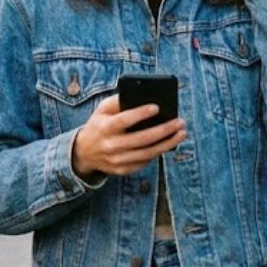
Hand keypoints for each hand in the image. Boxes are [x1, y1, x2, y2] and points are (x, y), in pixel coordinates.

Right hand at [72, 95, 186, 180]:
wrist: (84, 152)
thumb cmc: (99, 124)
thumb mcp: (102, 109)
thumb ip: (118, 100)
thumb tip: (141, 95)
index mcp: (105, 127)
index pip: (124, 120)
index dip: (140, 114)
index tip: (157, 107)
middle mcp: (111, 145)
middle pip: (142, 139)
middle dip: (164, 130)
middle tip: (180, 122)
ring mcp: (117, 160)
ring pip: (148, 153)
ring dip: (168, 143)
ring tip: (181, 133)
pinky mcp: (123, 170)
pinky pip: (145, 161)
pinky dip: (158, 152)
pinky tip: (169, 143)